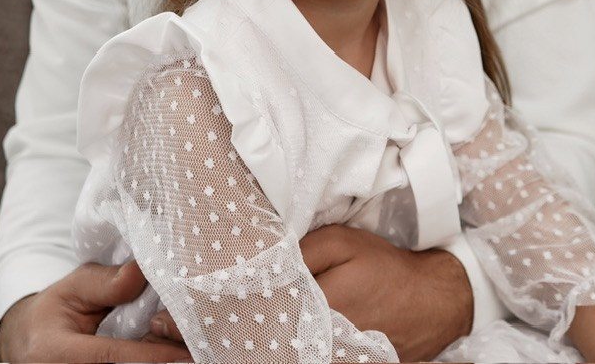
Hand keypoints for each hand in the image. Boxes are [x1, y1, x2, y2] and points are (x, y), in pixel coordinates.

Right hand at [0, 262, 190, 362]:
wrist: (31, 344)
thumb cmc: (55, 313)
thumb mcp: (72, 288)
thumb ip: (105, 283)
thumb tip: (140, 272)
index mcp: (56, 353)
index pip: (111, 357)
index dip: (152, 355)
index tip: (187, 350)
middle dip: (164, 359)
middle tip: (196, 344)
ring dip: (163, 361)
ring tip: (189, 345)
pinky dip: (155, 361)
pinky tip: (175, 352)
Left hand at [148, 225, 471, 361]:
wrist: (433, 303)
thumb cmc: (384, 266)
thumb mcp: (339, 244)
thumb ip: (293, 254)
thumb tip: (245, 263)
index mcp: (317, 308)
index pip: (246, 317)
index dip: (202, 319)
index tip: (165, 314)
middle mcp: (317, 343)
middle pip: (248, 347)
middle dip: (202, 340)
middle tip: (161, 330)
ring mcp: (324, 361)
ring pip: (261, 360)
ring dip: (224, 350)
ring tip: (184, 341)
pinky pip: (282, 363)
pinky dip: (253, 355)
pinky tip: (228, 347)